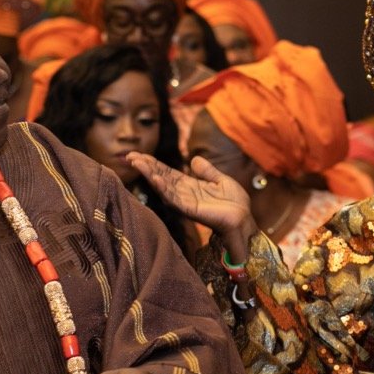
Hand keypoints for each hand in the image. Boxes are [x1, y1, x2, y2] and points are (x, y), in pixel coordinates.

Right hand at [127, 153, 257, 253]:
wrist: (244, 219)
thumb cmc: (234, 202)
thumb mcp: (220, 180)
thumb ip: (207, 171)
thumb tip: (194, 159)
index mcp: (189, 186)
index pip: (167, 172)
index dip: (153, 163)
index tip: (138, 154)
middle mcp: (183, 194)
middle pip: (160, 178)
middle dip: (145, 167)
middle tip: (129, 156)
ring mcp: (185, 202)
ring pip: (163, 187)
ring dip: (150, 175)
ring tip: (137, 163)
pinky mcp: (190, 210)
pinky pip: (174, 199)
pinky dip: (163, 189)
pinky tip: (155, 179)